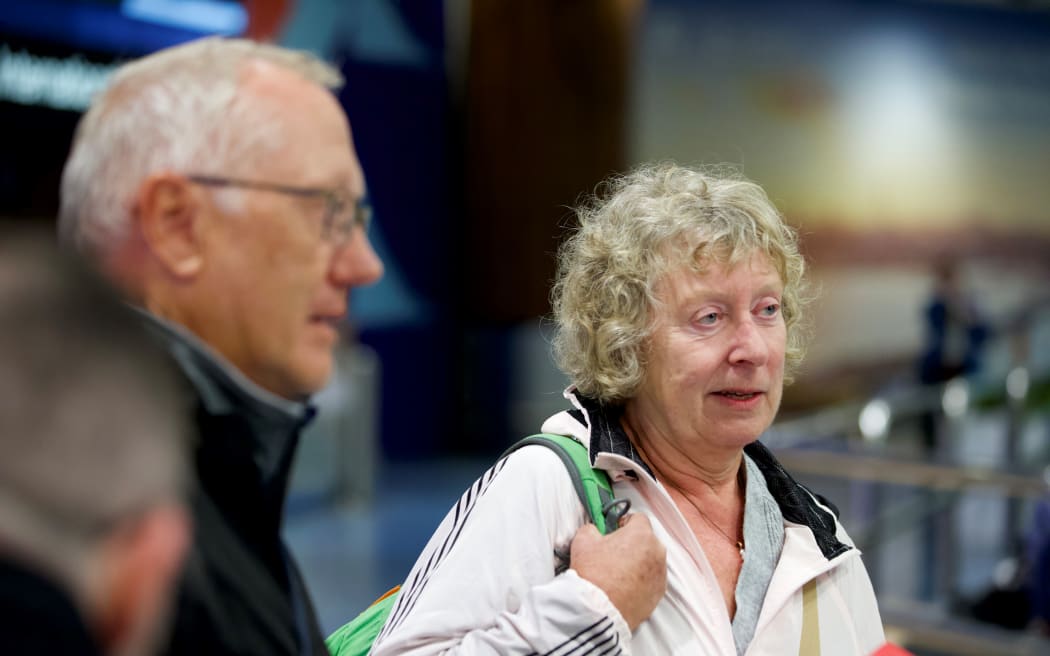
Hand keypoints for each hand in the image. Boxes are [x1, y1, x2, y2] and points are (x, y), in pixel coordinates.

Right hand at [569, 513, 666, 630]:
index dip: (623, 523)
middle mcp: (657, 552)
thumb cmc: (593, 573)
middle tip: (612, 554)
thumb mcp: (583, 540)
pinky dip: (640, 581)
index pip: (638, 518)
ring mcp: (660, 574)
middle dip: (631, 544)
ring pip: (649, 561)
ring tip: (616, 574)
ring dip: (637, 563)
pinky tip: (623, 587)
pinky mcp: (658, 594)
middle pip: (645, 540)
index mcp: (642, 534)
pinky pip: (651, 580)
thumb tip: (595, 531)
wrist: (599, 610)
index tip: (613, 531)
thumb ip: (592, 528)